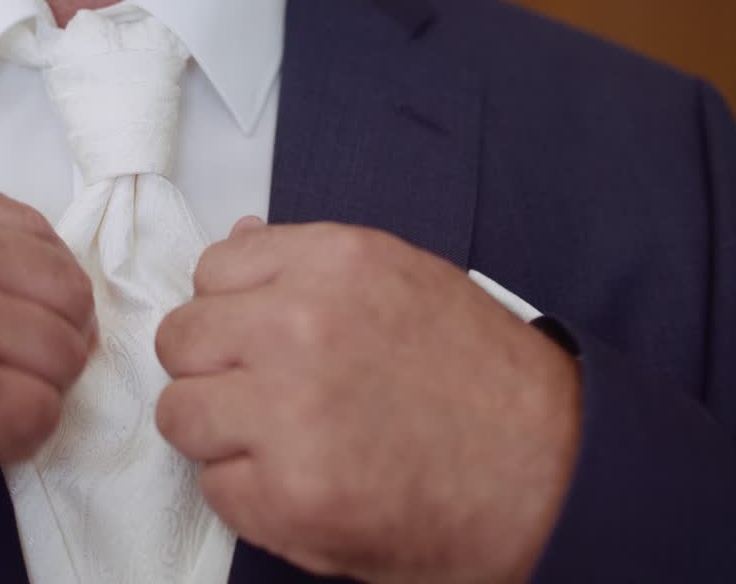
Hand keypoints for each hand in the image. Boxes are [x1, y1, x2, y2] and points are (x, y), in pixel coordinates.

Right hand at [0, 162, 94, 554]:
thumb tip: (34, 280)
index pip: (35, 234)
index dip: (36, 293)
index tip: (11, 327)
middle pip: (66, 291)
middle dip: (48, 340)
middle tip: (4, 375)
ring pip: (64, 353)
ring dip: (32, 391)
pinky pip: (42, 415)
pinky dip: (16, 438)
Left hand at [155, 217, 579, 583]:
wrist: (556, 476)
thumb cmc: (483, 381)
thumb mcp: (403, 281)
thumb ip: (308, 264)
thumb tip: (237, 238)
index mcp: (333, 263)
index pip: (212, 269)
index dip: (231, 311)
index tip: (257, 337)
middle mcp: (302, 326)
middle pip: (180, 339)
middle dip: (214, 369)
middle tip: (263, 396)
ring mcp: (289, 414)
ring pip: (179, 413)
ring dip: (219, 434)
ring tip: (282, 444)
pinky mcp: (288, 497)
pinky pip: (213, 486)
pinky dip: (249, 494)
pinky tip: (306, 485)